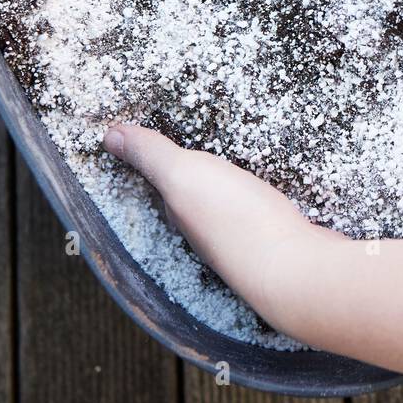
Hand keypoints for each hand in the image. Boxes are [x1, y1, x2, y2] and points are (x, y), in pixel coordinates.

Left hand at [102, 123, 329, 327]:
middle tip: (197, 146)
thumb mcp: (184, 176)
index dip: (160, 164)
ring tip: (233, 162)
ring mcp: (244, 237)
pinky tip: (269, 186)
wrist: (295, 267)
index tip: (160, 141)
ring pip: (228, 208)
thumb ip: (151, 156)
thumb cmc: (234, 220)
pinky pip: (261, 212)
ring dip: (229, 188)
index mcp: (181, 214)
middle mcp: (207, 231)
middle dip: (194, 179)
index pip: (163, 188)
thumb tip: (108, 136)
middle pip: (195, 201)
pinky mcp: (278, 237)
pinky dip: (259, 197)